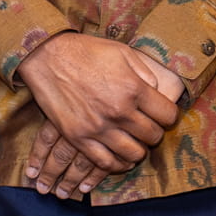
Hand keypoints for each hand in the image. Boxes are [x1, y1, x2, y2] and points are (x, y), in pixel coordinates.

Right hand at [20, 32, 185, 199]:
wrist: (47, 57)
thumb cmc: (87, 51)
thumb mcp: (123, 52)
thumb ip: (146, 73)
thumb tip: (157, 92)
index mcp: (133, 89)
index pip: (168, 115)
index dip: (168, 115)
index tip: (162, 114)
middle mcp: (119, 112)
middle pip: (152, 136)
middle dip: (154, 133)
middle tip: (148, 127)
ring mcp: (98, 128)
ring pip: (132, 154)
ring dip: (138, 150)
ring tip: (134, 142)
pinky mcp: (78, 138)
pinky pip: (105, 163)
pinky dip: (117, 164)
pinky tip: (119, 158)